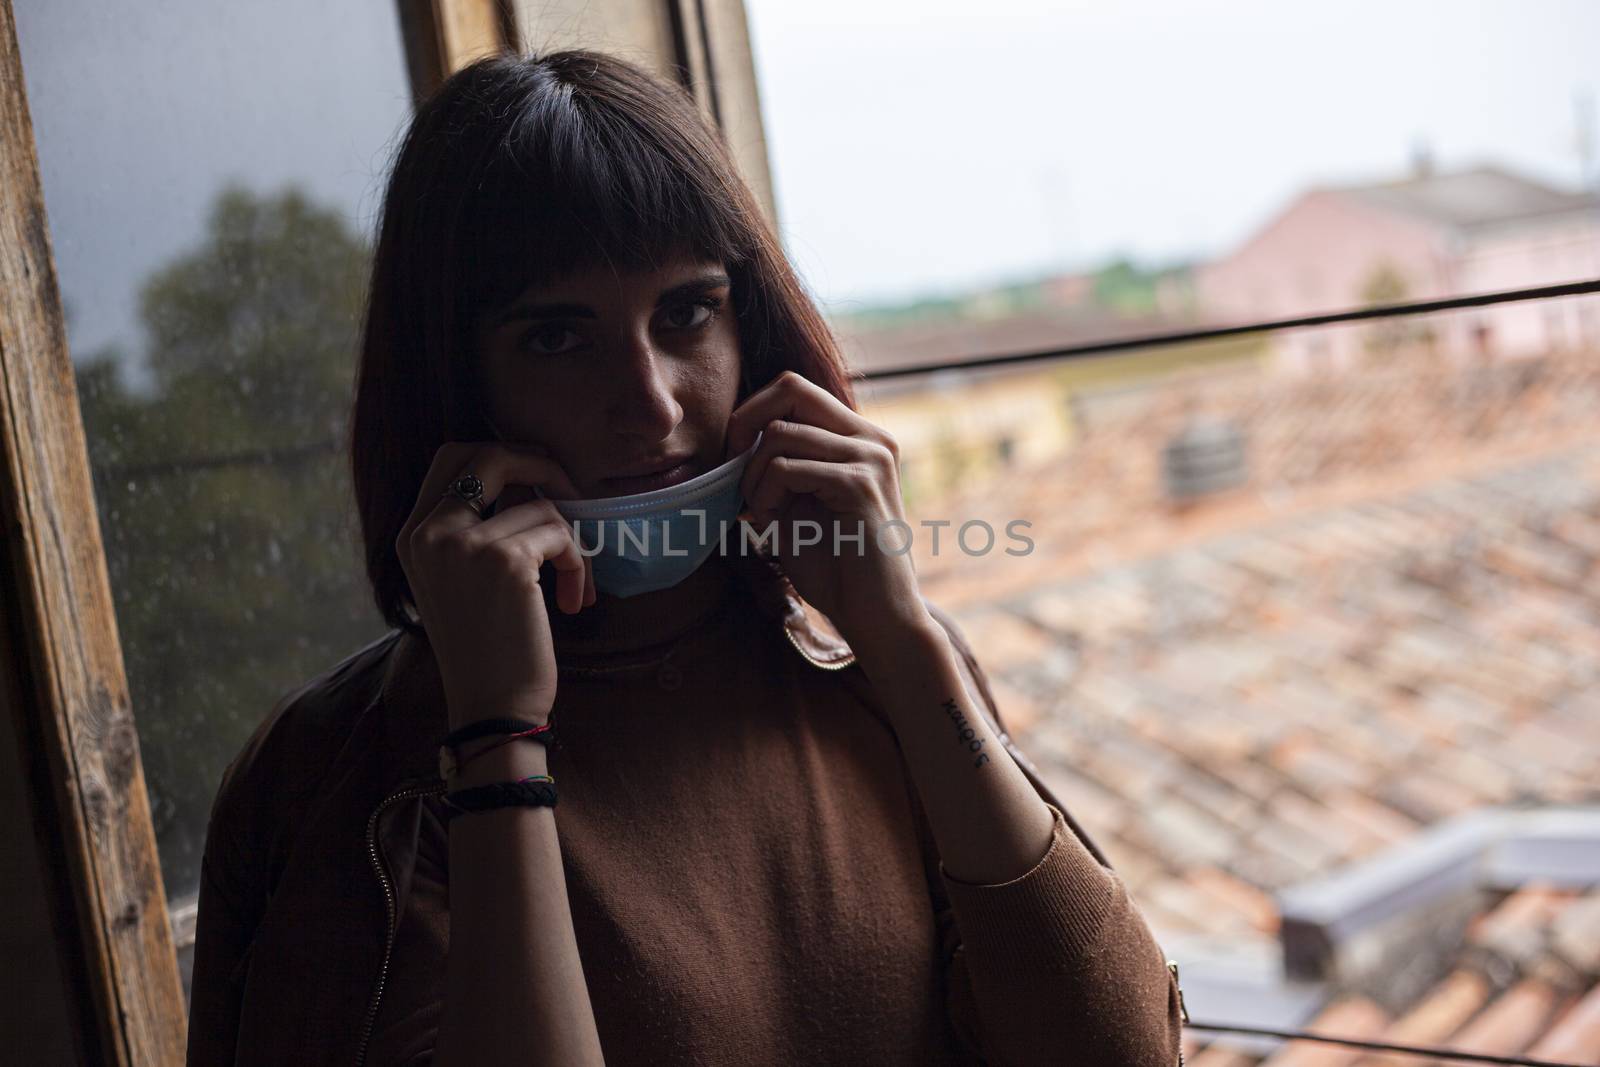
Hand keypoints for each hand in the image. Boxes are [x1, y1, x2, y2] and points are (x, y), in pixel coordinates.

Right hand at [395, 442, 595, 728]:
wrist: (493, 709)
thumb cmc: (488, 650)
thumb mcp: (462, 580)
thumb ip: (476, 529)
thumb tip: (530, 479)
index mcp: (411, 536)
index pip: (452, 458)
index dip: (504, 456)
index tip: (540, 479)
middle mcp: (429, 534)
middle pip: (487, 453)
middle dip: (539, 463)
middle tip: (571, 493)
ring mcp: (463, 544)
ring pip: (540, 503)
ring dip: (570, 543)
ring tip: (573, 586)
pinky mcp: (505, 561)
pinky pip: (560, 534)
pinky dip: (577, 565)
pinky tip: (574, 602)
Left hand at [724, 371, 930, 652]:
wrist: (877, 617)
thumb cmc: (837, 568)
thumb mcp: (798, 505)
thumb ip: (778, 467)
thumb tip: (732, 440)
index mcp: (860, 438)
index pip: (794, 388)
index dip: (752, 413)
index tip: (734, 456)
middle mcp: (871, 438)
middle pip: (789, 388)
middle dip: (745, 426)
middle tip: (734, 472)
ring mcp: (870, 458)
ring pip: (779, 434)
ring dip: (753, 477)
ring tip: (762, 513)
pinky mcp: (860, 485)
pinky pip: (785, 468)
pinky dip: (764, 495)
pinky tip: (770, 522)